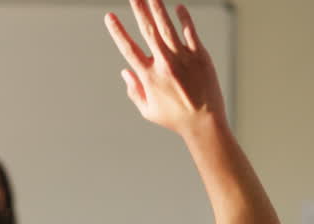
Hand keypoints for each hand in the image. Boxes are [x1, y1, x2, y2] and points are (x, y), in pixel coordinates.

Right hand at [105, 2, 226, 136]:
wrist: (204, 122)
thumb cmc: (175, 118)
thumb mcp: (148, 110)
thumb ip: (134, 90)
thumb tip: (125, 72)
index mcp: (149, 76)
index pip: (129, 49)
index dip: (118, 31)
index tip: (109, 17)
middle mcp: (164, 63)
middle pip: (148, 31)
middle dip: (139, 10)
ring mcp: (183, 58)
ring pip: (168, 27)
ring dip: (158, 8)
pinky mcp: (200, 56)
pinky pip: (190, 32)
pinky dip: (184, 18)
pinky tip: (179, 7)